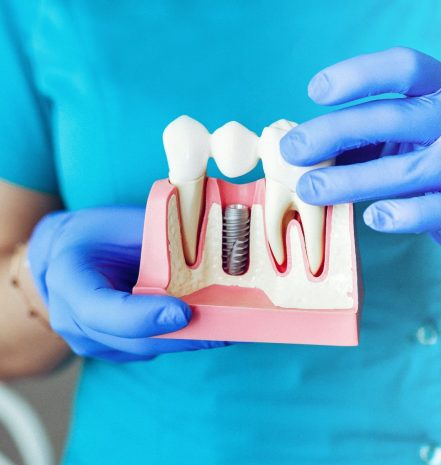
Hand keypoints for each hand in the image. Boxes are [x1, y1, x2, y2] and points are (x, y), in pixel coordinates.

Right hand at [27, 207, 228, 362]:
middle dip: (183, 335)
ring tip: (230, 326)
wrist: (71, 254)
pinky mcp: (112, 351)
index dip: (143, 316)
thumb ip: (159, 240)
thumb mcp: (125, 225)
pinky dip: (182, 339)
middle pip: (132, 339)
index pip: (100, 309)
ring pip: (147, 349)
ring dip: (189, 340)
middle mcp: (71, 319)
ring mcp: (90, 341)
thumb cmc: (101, 234)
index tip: (184, 313)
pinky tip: (212, 327)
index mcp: (69, 278)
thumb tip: (211, 244)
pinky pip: (152, 348)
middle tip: (227, 327)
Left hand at [281, 47, 440, 274]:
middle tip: (293, 150)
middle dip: (336, 132)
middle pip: (395, 118)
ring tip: (311, 190)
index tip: (314, 92)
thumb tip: (298, 146)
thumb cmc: (425, 152)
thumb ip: (359, 133)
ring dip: (352, 181)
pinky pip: (435, 210)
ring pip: (407, 170)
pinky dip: (402, 216)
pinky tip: (373, 217)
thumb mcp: (399, 131)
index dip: (358, 75)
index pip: (404, 68)